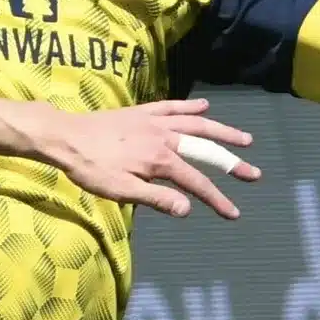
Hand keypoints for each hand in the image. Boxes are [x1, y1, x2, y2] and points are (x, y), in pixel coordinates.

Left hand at [38, 99, 260, 217]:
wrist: (66, 136)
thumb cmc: (91, 168)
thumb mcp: (121, 191)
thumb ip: (156, 199)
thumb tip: (188, 209)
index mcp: (161, 161)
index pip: (197, 183)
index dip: (217, 199)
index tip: (234, 213)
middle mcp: (164, 137)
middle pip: (206, 151)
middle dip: (232, 164)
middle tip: (254, 174)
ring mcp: (155, 121)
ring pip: (196, 125)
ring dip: (222, 131)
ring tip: (244, 138)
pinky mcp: (143, 112)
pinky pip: (172, 107)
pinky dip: (190, 106)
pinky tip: (205, 107)